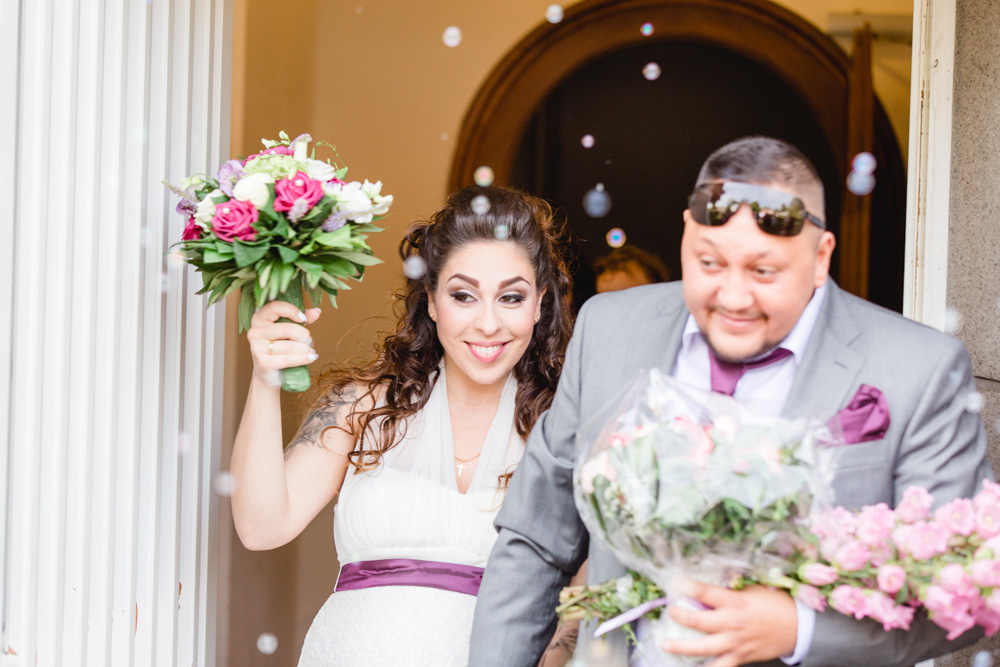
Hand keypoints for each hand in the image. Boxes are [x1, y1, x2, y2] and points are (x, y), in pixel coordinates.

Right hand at [247, 301, 321, 386]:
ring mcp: (257, 348)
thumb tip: (316, 311)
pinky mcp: (263, 363)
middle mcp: (255, 332)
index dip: (292, 311)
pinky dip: (303, 358)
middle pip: (287, 329)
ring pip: (290, 346)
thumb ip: (301, 319)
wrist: (269, 374)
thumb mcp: (289, 331)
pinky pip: (288, 359)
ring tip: (309, 351)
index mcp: (259, 318)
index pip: (275, 307)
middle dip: (303, 335)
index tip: (304, 319)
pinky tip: (311, 357)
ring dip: (305, 349)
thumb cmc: (280, 348)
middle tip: (308, 340)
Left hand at [662, 581, 797, 666]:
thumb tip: (711, 582)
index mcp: (735, 602)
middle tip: (670, 610)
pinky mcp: (741, 657)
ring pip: (703, 648)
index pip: (704, 592)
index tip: (674, 583)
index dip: (686, 587)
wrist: (798, 627)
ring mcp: (735, 642)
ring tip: (666, 644)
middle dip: (679, 615)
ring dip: (681, 647)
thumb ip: (731, 588)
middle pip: (697, 621)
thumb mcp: (753, 589)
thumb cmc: (775, 604)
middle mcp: (731, 623)